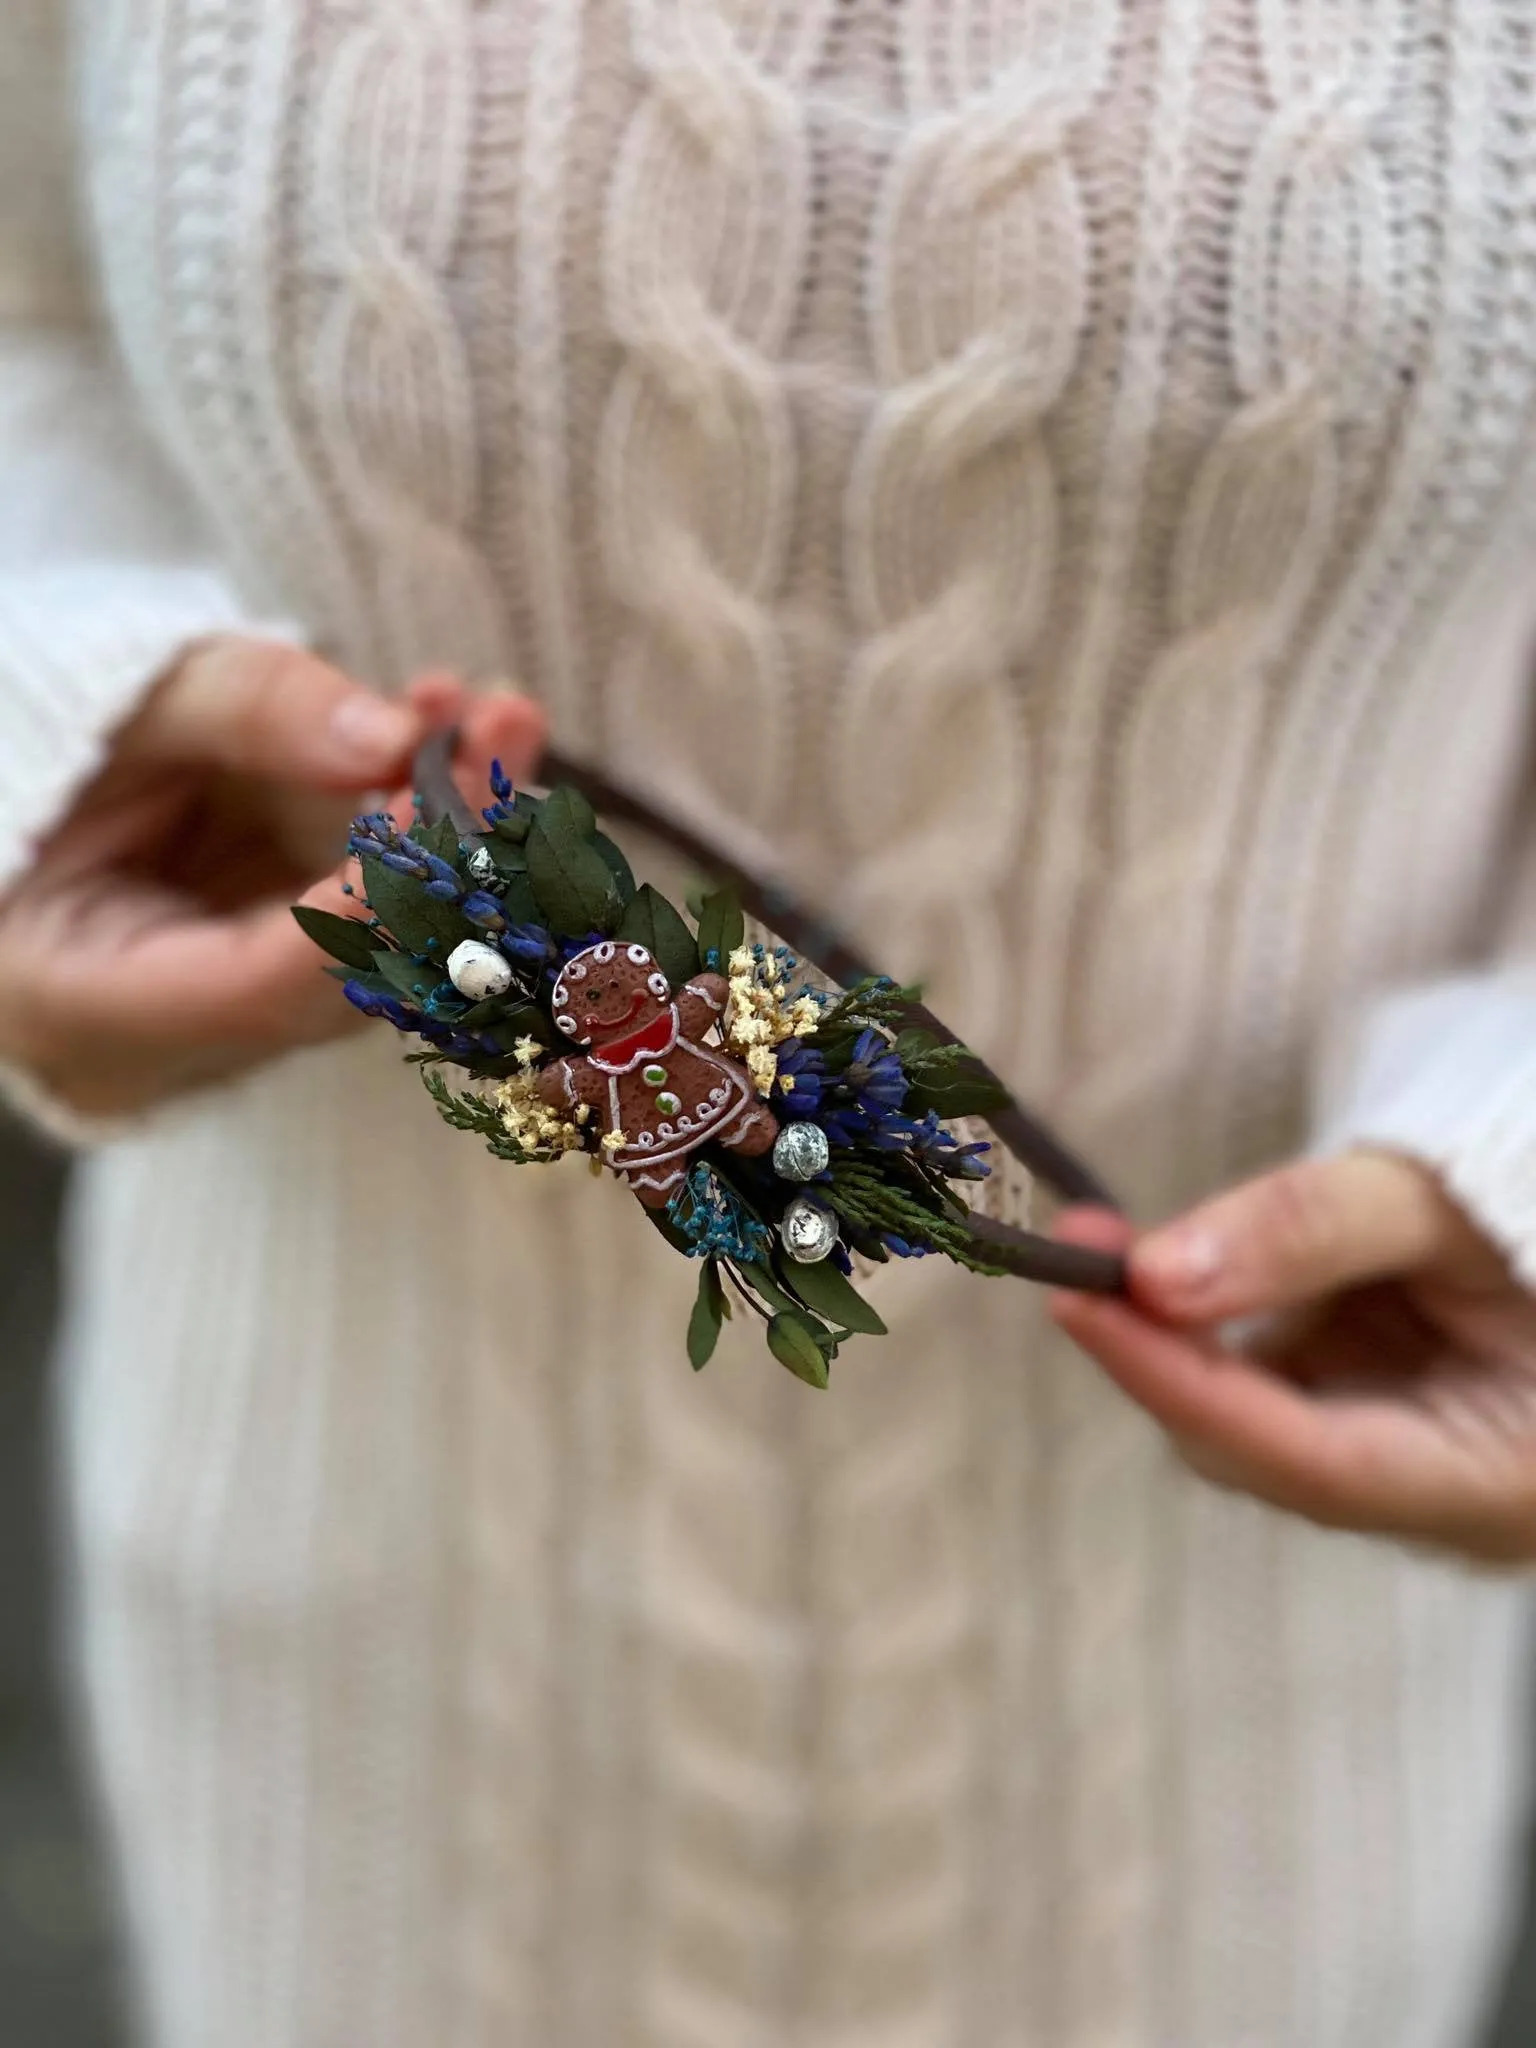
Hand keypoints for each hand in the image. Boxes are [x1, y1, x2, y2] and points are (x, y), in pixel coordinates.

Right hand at [0, 638, 544, 1117]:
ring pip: (385, 948)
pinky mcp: (287, 969)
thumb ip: (242, 710)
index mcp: (82, 1005)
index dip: (368, 910)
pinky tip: (463, 731)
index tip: (449, 819)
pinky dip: (427, 828)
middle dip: (441, 848)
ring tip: (498, 716)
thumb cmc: (28, 750)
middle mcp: (176, 1040)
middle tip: (502, 733)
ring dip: (457, 829)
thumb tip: (392, 738)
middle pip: (346, 975)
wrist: (14, 779)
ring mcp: (241, 1012)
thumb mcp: (113, 707)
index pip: (258, 987)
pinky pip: (382, 914)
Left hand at [1050, 1150, 1535, 1563]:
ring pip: (1252, 1425)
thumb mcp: (1442, 1201)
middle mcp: (1448, 1509)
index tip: (1080, 1301)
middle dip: (1162, 1351)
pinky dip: (1221, 1327)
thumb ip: (1310, 1231)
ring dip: (1184, 1335)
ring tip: (1121, 1241)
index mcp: (1501, 1481)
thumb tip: (1152, 1276)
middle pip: (1264, 1453)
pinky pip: (1271, 1390)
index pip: (1310, 1459)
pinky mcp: (1375, 1430)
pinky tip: (1201, 1265)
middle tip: (1084, 1245)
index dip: (1183, 1382)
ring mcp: (1408, 1475)